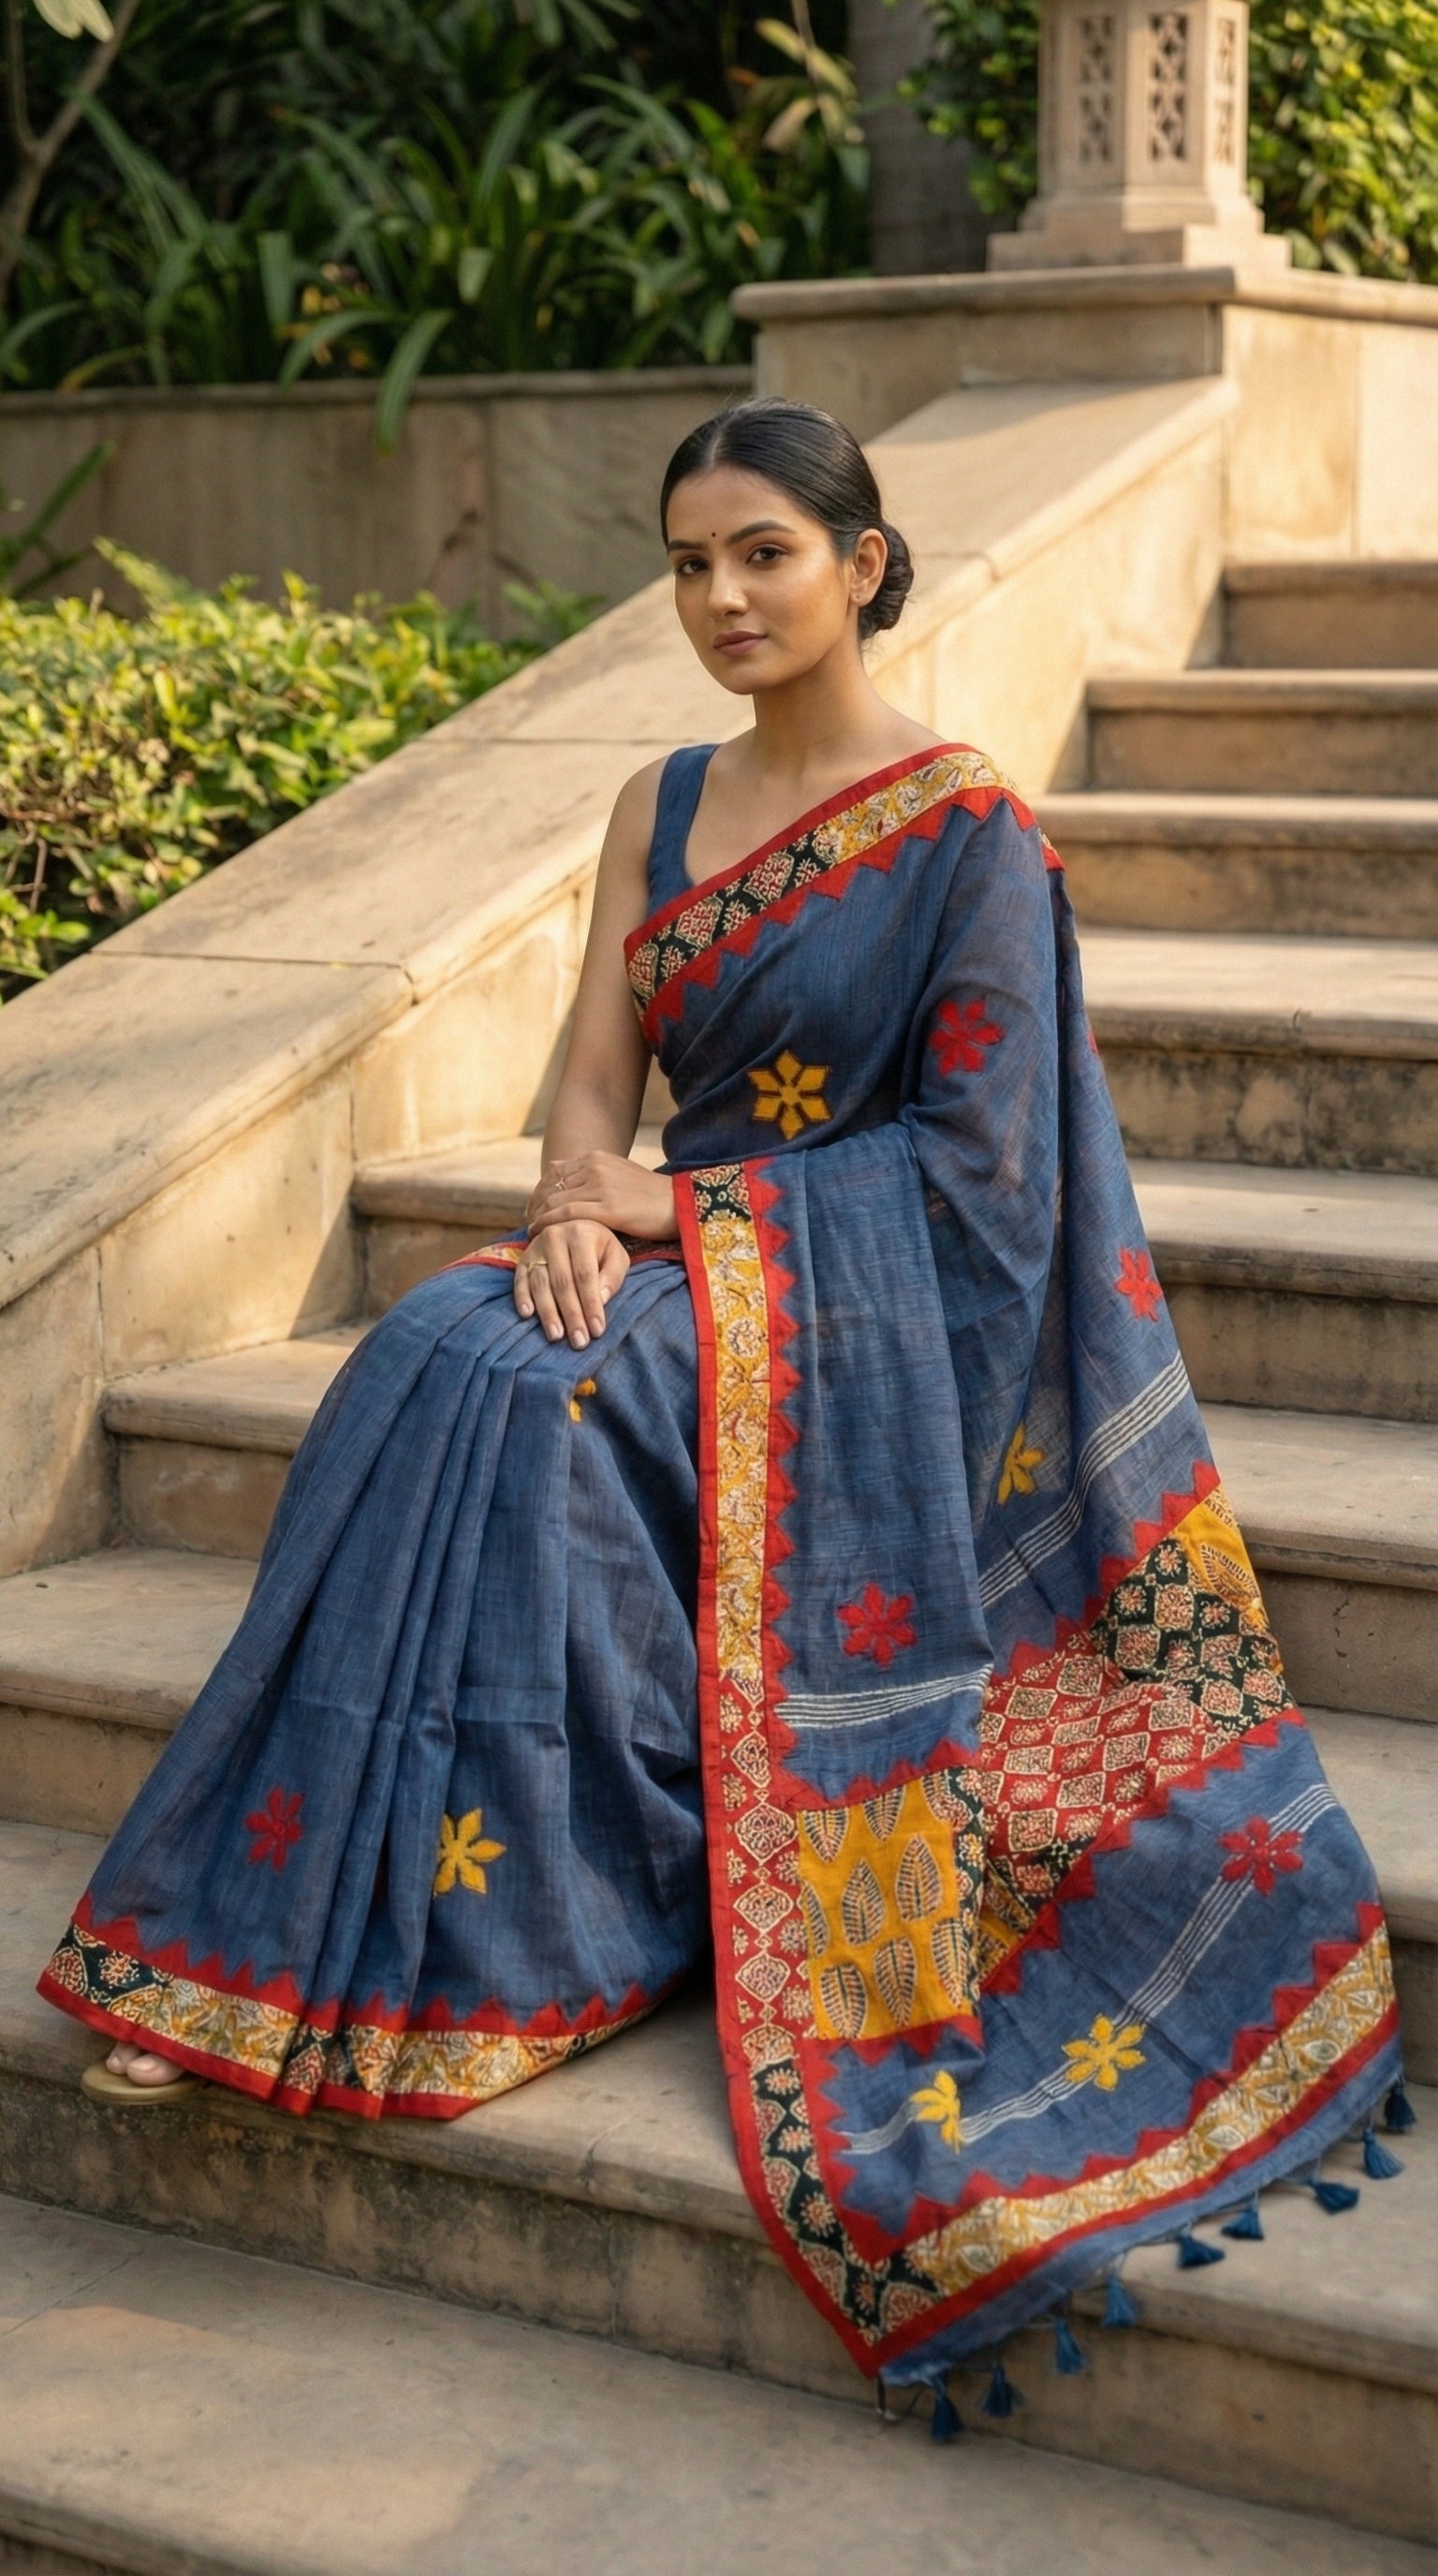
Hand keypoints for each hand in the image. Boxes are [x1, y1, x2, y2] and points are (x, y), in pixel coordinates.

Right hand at [513, 1219, 629, 1349]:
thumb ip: (612, 1276)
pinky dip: (522, 1297)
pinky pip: (520, 1280)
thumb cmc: (600, 1247)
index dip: (590, 1304)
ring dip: (548, 1312)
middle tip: (579, 1341)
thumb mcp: (616, 1256)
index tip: (597, 1330)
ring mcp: (535, 1247)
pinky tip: (527, 1314)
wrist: (575, 1226)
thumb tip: (600, 1300)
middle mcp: (555, 1237)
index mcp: (581, 1234)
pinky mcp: (523, 1258)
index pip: (585, 1275)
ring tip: (556, 1336)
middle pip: (562, 1283)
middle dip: (572, 1315)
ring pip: (540, 1284)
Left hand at [527, 1152, 677, 1244]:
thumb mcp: (618, 1173)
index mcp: (597, 1157)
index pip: (555, 1173)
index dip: (539, 1192)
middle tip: (527, 1223)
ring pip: (555, 1201)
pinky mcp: (609, 1208)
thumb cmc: (650, 1196)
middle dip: (534, 1206)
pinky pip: (567, 1215)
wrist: (680, 1204)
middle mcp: (596, 1167)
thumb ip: (589, 1171)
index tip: (532, 1208)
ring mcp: (602, 1186)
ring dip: (537, 1218)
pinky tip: (539, 1235)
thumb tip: (557, 1166)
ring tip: (530, 1233)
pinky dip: (548, 1225)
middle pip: (550, 1186)